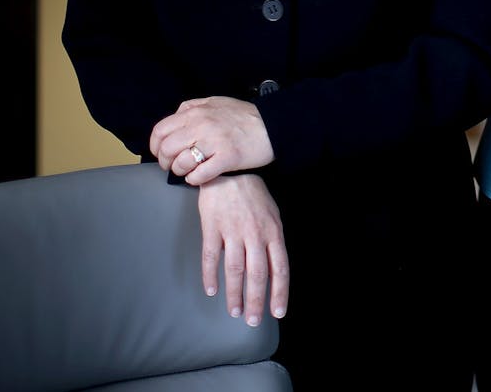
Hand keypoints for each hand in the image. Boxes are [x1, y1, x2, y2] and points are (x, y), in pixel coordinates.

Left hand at [150, 96, 274, 182]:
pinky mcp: (226, 159)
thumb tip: (176, 117)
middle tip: (173, 166)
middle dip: (166, 162)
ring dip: (180, 171)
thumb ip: (193, 107)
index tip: (160, 153)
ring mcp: (214, 142)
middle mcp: (201, 125)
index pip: (160, 130)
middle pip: (167, 149)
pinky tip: (199, 177)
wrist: (273, 126)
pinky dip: (195, 179)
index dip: (155, 145)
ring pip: (181, 163)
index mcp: (196, 112)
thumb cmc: (245, 116)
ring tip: (188, 171)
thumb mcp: (216, 102)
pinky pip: (199, 175)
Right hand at [197, 174, 288, 324]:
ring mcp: (233, 230)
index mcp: (273, 232)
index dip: (279, 292)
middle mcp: (255, 234)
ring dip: (235, 293)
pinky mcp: (212, 227)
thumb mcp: (272, 215)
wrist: (229, 169)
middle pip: (257, 273)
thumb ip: (272, 242)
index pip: (280, 268)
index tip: (277, 312)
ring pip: (235, 269)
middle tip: (251, 320)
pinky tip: (211, 290)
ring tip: (234, 311)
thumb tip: (272, 271)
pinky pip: (211, 256)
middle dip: (256, 300)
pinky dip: (210, 276)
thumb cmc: (253, 195)